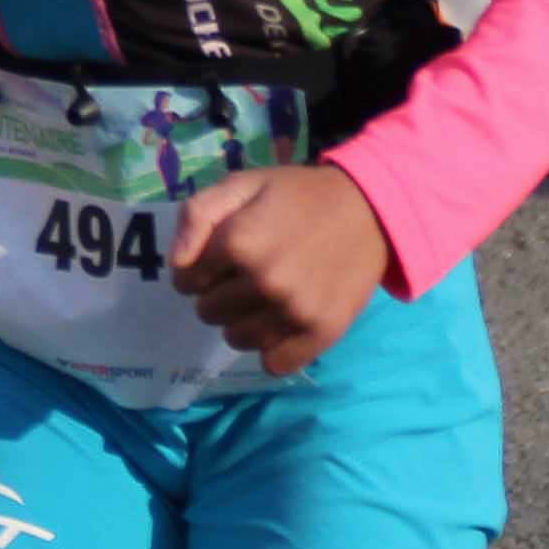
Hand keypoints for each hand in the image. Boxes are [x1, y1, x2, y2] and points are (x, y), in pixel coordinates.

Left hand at [169, 162, 389, 376]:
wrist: (370, 210)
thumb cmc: (299, 195)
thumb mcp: (244, 183)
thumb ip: (197, 214)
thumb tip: (178, 265)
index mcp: (239, 240)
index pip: (186, 281)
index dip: (197, 271)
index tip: (218, 261)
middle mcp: (264, 280)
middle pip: (208, 312)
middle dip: (217, 295)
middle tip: (244, 277)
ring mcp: (294, 311)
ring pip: (237, 340)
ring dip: (241, 323)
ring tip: (264, 299)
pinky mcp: (321, 333)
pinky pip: (275, 364)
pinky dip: (273, 350)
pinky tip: (283, 324)